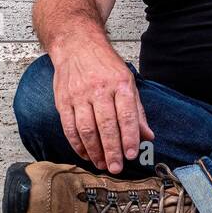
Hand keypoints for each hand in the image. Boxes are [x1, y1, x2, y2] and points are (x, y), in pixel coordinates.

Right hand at [49, 36, 154, 173]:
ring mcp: (79, 95)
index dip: (130, 137)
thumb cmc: (105, 65)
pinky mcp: (63, 101)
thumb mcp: (128, 82)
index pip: (127, 115)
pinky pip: (69, 127)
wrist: (76, 45)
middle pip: (106, 126)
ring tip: (102, 164)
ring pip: (86, 129)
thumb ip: (137, 111)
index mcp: (120, 84)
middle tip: (116, 167)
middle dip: (112, 150)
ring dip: (94, 151)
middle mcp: (99, 89)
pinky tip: (86, 154)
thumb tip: (148, 135)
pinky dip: (77, 144)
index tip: (132, 155)